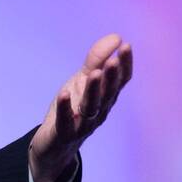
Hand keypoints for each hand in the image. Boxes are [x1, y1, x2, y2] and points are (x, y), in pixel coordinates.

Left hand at [28, 34, 132, 181]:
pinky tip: (64, 94)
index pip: (120, 81)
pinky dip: (65, 108)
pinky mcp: (65, 133)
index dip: (125, 65)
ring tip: (95, 74)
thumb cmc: (74, 107)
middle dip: (112, 77)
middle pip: (108, 93)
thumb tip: (117, 37)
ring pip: (91, 107)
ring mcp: (83, 123)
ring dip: (94, 91)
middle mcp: (99, 110)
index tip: (126, 46)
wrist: (55, 144)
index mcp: (106, 97)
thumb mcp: (83, 80)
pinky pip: (66, 120)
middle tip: (114, 60)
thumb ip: (97, 60)